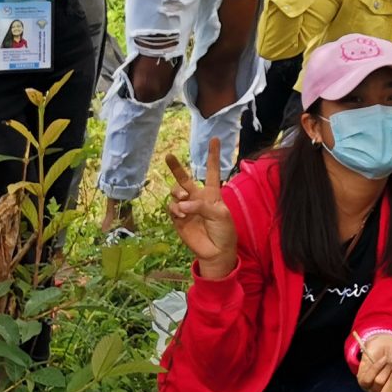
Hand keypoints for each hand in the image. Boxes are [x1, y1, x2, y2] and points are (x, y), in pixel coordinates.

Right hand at [165, 139, 236, 275]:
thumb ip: (202, 206)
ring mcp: (186, 207)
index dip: (213, 155)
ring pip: (175, 192)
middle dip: (175, 167)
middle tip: (168, 155)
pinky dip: (176, 208)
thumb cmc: (224, 231)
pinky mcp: (178, 219)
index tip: (214, 139)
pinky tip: (182, 214)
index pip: (212, 171)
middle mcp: (197, 197)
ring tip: (184, 198)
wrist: (216, 252)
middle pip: (184, 178)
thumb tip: (182, 204)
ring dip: (178, 192)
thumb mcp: (220, 215)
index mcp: (213, 194)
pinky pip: (172, 207)